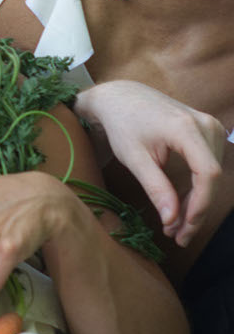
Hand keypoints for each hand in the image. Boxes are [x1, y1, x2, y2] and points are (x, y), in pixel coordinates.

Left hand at [74, 74, 224, 246]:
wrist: (121, 96)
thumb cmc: (123, 124)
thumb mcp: (134, 159)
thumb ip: (155, 188)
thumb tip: (172, 219)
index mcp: (187, 129)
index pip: (208, 174)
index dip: (200, 205)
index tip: (184, 229)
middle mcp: (205, 124)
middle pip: (213, 177)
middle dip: (196, 211)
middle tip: (177, 236)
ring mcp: (210, 125)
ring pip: (213, 175)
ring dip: (196, 203)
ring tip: (174, 226)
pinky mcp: (208, 130)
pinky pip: (209, 166)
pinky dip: (197, 189)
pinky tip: (181, 207)